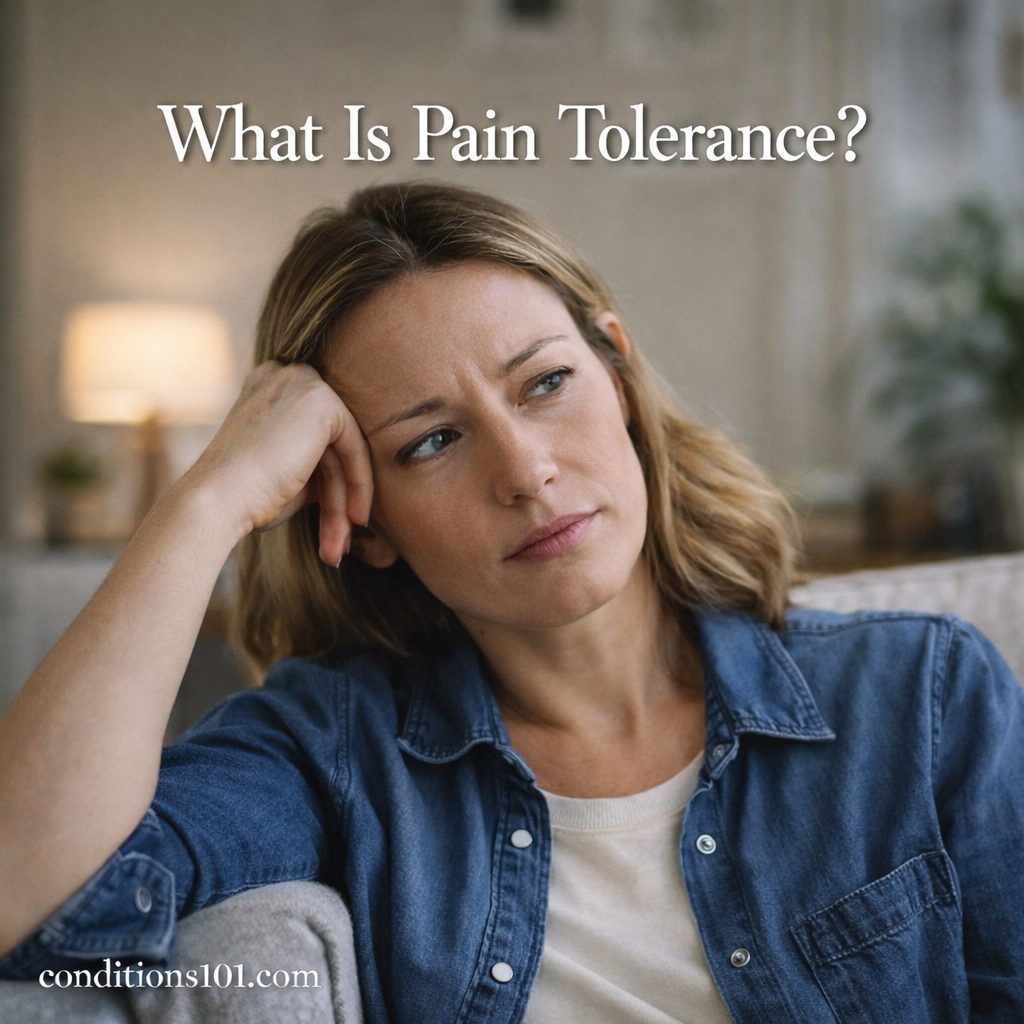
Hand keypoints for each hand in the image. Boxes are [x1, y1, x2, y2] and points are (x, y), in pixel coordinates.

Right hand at [185, 360, 372, 565]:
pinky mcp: (320, 399)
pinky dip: (359, 484)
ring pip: (344, 450)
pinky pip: (354, 445)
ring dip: (343, 503)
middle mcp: (284, 377)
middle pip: (331, 444)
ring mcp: (301, 383)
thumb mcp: (287, 474)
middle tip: (339, 543)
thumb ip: (318, 464)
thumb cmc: (245, 498)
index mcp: (269, 389)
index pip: (315, 436)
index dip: (330, 481)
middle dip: (338, 497)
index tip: (339, 521)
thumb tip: (356, 482)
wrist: (216, 501)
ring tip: (339, 547)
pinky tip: (354, 518)